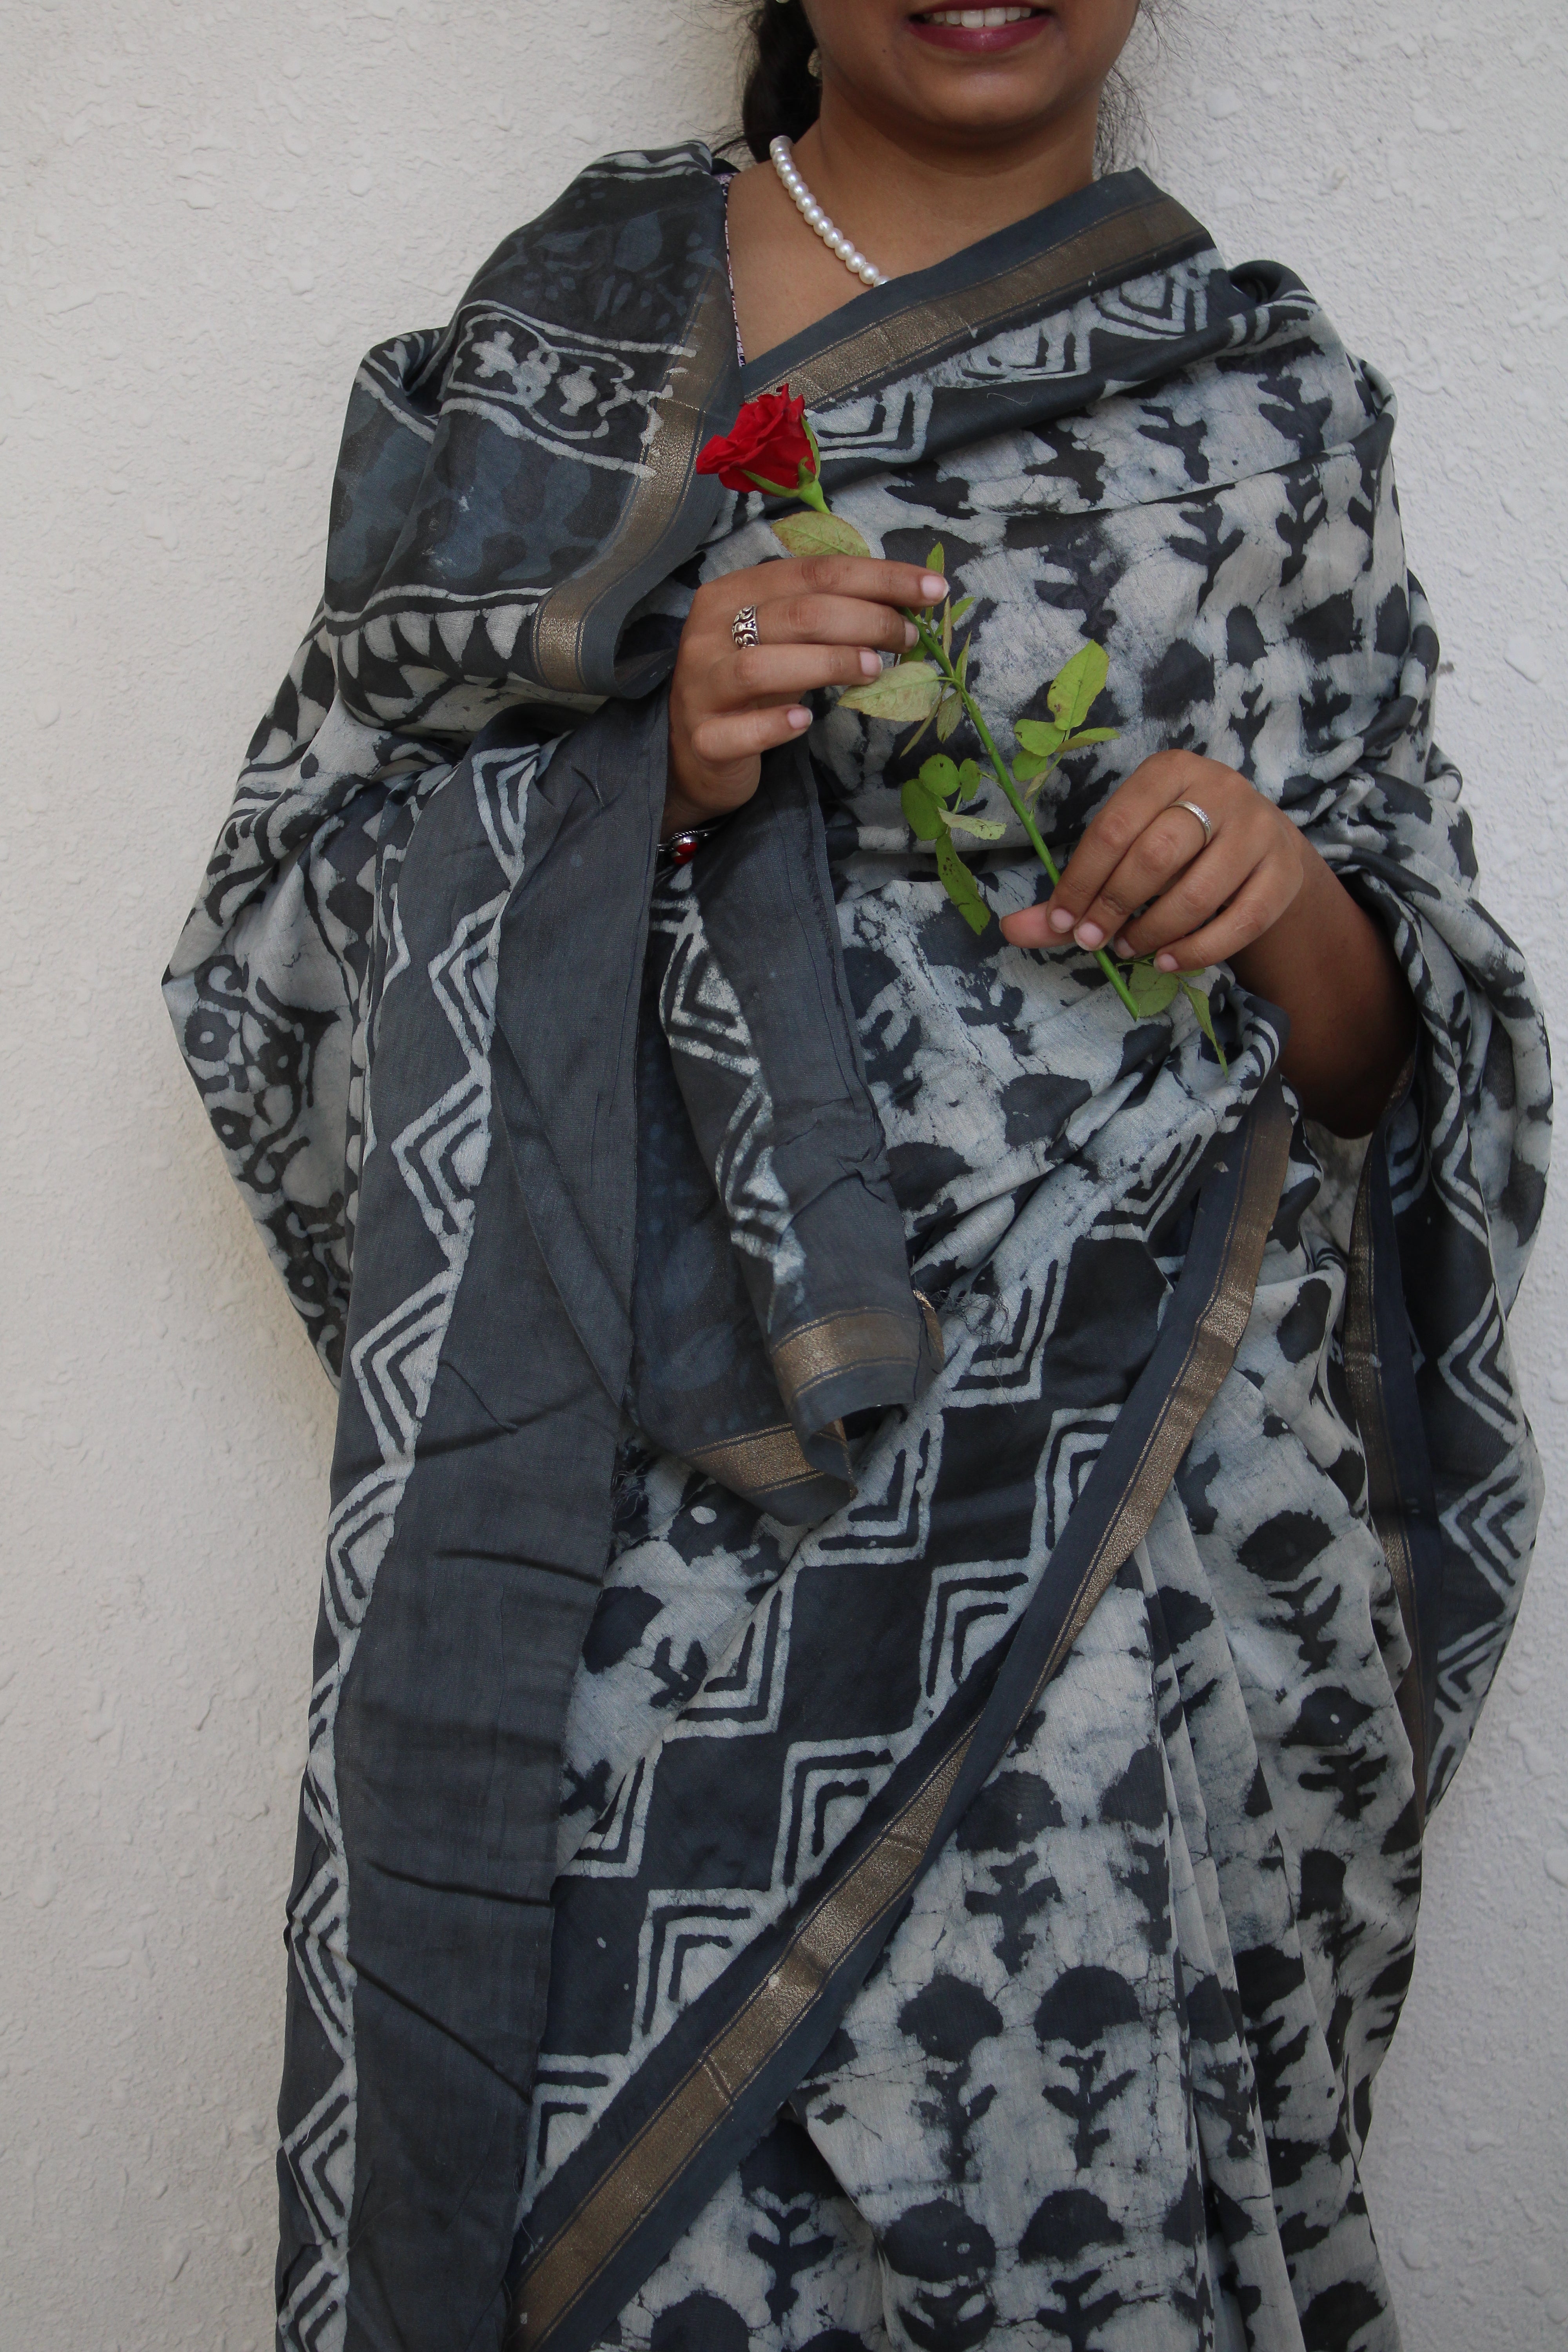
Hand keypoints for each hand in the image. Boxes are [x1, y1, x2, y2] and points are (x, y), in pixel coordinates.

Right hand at [664, 554, 948, 836]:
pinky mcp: (703, 739)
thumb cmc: (751, 690)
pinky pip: (740, 730)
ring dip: (829, 664)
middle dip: (866, 619)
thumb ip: (828, 618)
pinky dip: (777, 724)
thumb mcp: (785, 642)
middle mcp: (708, 632)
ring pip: (764, 666)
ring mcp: (701, 686)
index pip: (813, 572)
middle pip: (796, 614)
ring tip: (874, 669)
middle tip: (908, 637)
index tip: (932, 590)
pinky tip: (806, 720)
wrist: (694, 755)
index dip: (878, 577)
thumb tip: (906, 603)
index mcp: (731, 593)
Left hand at [1000, 748, 1414, 1134]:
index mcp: (1169, 770)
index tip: (1061, 920)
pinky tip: (1165, 961)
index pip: (1114, 827)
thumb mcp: (1127, 851)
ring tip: (1127, 948)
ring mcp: (1258, 830)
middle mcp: (1219, 789)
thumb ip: (1072, 891)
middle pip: (1155, 856)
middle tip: (1092, 940)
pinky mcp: (1283, 874)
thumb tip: (1012, 930)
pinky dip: (1196, 951)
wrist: (1261, 847)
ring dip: (1152, 931)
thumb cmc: (1178, 847)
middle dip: (1114, 905)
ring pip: (1197, 893)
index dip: (1081, 880)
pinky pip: (1238, 923)